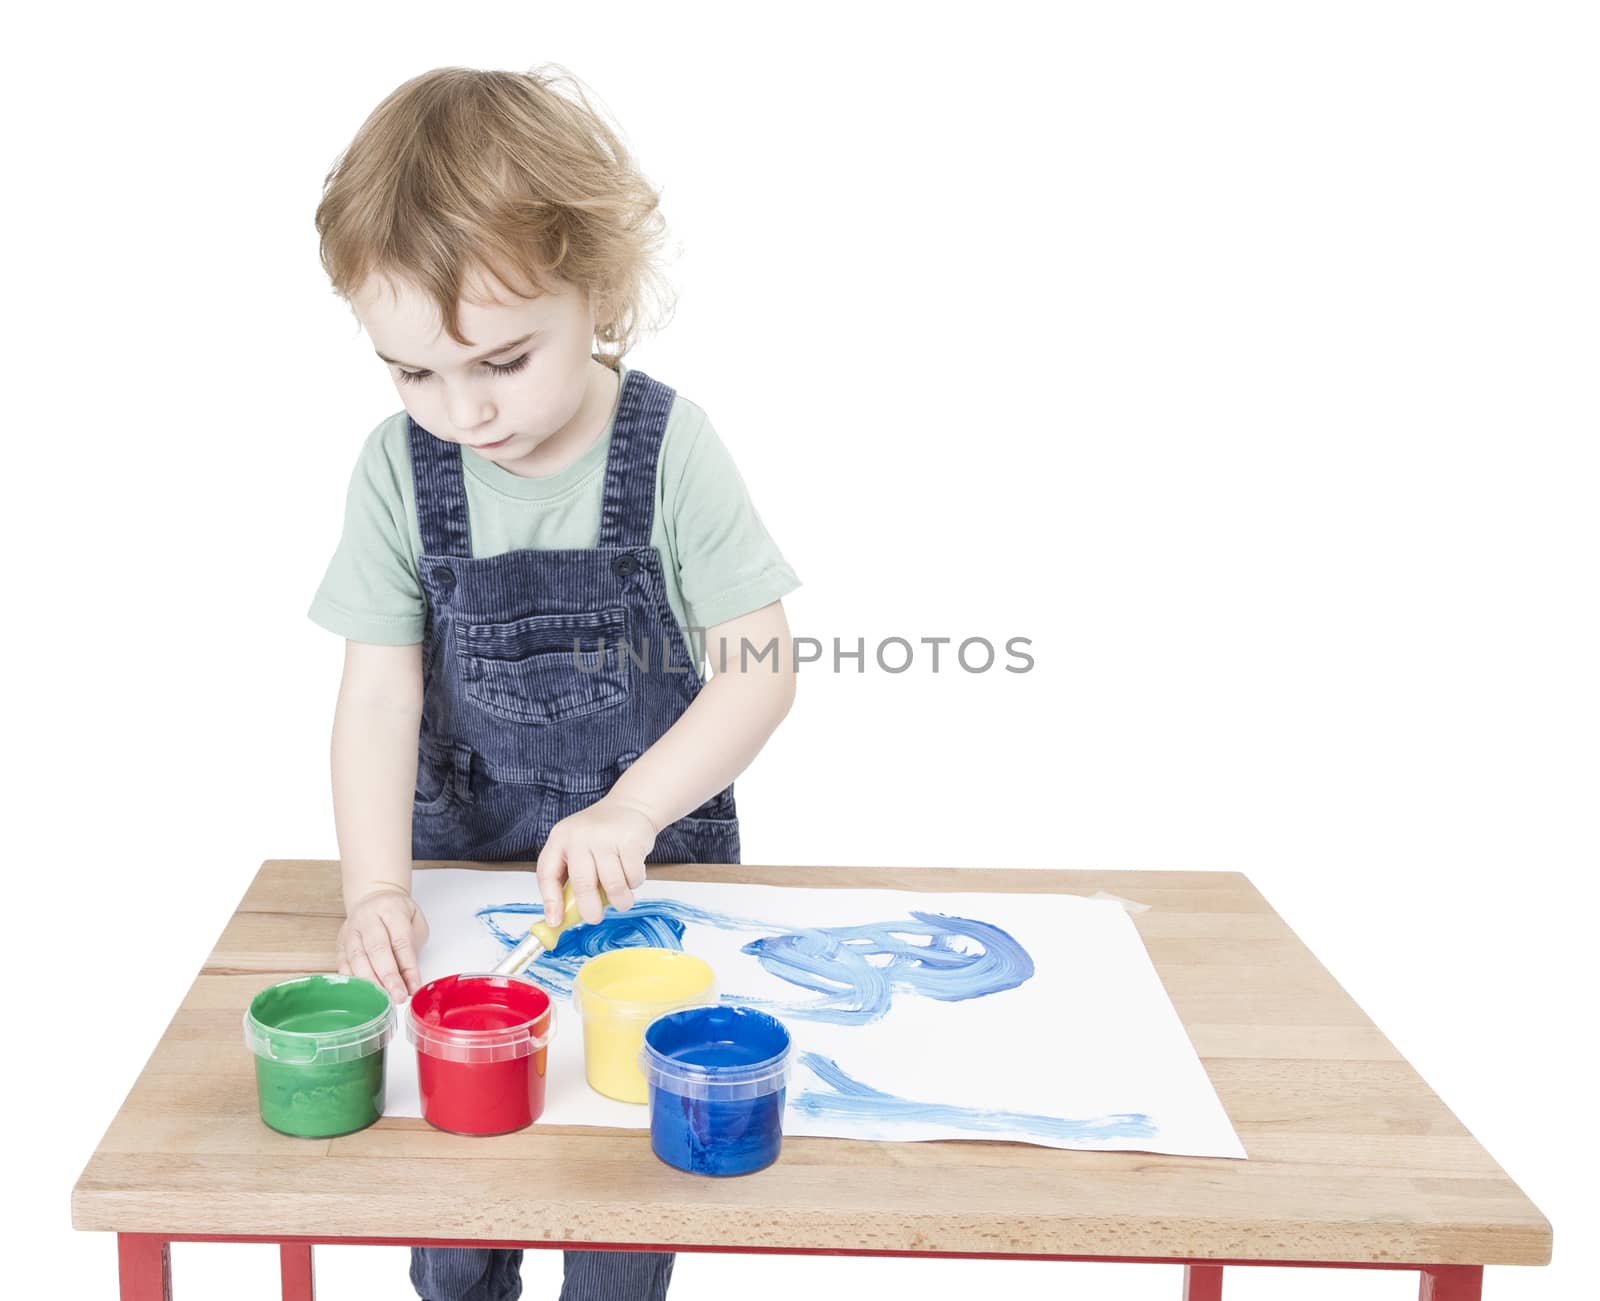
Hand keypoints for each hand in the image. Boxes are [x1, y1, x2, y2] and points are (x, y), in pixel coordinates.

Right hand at [337, 885, 429, 1001]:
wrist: (373, 897)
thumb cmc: (398, 913)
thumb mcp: (415, 922)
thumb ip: (412, 949)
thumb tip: (409, 982)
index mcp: (391, 909)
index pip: (400, 941)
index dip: (408, 967)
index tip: (413, 988)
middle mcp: (368, 918)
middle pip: (377, 950)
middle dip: (388, 977)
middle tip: (398, 997)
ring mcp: (351, 930)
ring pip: (357, 958)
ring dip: (370, 982)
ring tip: (382, 999)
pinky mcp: (340, 942)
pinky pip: (342, 964)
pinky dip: (353, 981)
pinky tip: (362, 995)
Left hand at [536, 796, 656, 925]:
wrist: (630, 806)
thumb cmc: (599, 835)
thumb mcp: (575, 848)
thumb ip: (567, 879)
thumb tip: (559, 918)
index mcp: (560, 838)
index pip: (547, 873)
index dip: (551, 901)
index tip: (555, 922)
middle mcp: (580, 836)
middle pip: (583, 885)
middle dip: (590, 910)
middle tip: (595, 918)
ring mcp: (606, 837)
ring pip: (613, 886)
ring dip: (620, 900)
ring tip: (621, 897)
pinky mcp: (631, 841)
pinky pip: (633, 878)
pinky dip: (634, 884)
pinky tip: (631, 873)